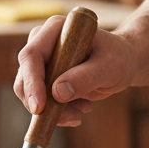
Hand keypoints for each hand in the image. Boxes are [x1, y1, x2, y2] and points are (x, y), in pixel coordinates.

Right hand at [14, 15, 138, 126]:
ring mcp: (41, 62)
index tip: (39, 107)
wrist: (123, 63)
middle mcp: (42, 43)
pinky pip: (39, 102)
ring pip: (29, 94)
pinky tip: (79, 110)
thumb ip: (85, 77)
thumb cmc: (118, 58)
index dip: (32, 82)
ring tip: (82, 111)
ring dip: (52, 111)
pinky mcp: (43, 80)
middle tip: (69, 117)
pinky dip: (56, 113)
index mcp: (55, 30)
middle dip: (42, 103)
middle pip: (25, 77)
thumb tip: (57, 92)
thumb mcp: (109, 67)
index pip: (32, 56)